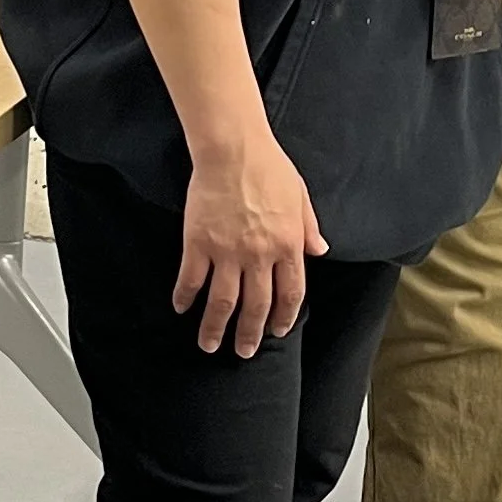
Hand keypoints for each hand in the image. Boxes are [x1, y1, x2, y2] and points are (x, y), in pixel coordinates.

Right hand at [176, 132, 327, 355]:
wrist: (233, 149)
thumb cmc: (269, 167)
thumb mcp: (300, 196)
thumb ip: (309, 228)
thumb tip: (320, 251)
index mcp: (287, 245)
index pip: (290, 293)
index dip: (284, 317)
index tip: (278, 331)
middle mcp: (259, 255)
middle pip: (256, 306)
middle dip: (250, 334)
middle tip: (244, 352)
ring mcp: (227, 252)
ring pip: (222, 302)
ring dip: (215, 327)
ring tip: (209, 346)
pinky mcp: (198, 243)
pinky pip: (191, 278)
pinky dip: (185, 296)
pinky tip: (181, 309)